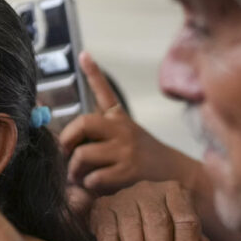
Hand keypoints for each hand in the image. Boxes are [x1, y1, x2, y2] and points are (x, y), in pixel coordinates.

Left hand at [59, 52, 192, 194]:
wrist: (174, 173)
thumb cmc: (140, 157)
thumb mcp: (124, 135)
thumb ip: (99, 133)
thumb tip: (67, 142)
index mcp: (119, 119)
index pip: (105, 93)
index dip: (93, 73)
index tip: (83, 54)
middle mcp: (122, 129)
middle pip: (82, 124)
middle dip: (66, 141)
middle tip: (66, 153)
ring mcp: (126, 149)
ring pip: (83, 155)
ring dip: (75, 171)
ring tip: (80, 176)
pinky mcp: (130, 171)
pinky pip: (94, 178)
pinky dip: (90, 185)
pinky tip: (98, 186)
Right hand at [89, 180, 218, 240]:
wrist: (125, 218)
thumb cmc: (161, 231)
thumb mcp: (182, 237)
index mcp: (175, 192)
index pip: (185, 219)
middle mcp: (149, 190)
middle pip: (157, 221)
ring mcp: (123, 197)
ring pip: (131, 225)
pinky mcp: (102, 208)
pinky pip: (108, 231)